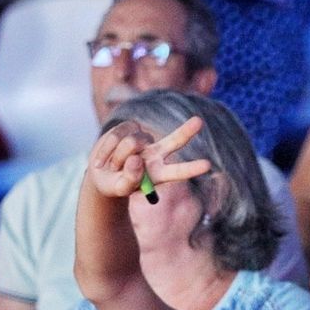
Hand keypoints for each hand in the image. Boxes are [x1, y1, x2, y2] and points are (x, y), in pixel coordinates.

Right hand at [84, 116, 210, 199]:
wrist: (101, 173)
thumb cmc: (115, 184)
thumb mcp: (120, 188)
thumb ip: (129, 179)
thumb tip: (136, 159)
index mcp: (160, 173)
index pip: (178, 171)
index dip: (192, 168)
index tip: (208, 165)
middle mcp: (156, 154)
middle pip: (174, 141)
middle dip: (186, 131)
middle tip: (199, 121)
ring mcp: (144, 140)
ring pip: (131, 143)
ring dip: (117, 158)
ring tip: (113, 167)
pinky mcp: (129, 128)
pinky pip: (117, 135)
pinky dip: (106, 149)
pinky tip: (105, 157)